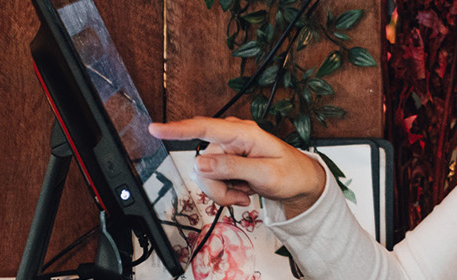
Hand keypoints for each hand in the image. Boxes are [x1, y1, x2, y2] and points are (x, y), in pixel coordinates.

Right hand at [149, 116, 325, 217]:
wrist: (300, 182)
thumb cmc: (291, 173)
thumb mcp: (266, 173)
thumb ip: (233, 167)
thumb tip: (202, 163)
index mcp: (243, 133)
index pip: (205, 128)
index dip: (178, 129)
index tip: (155, 128)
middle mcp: (232, 138)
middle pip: (202, 163)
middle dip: (217, 186)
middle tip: (239, 195)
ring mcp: (228, 151)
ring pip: (205, 176)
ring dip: (222, 191)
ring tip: (245, 193)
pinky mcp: (226, 163)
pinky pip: (213, 181)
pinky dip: (226, 192)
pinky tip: (243, 191)